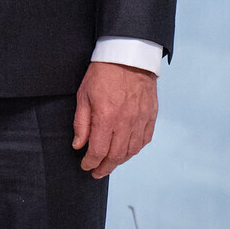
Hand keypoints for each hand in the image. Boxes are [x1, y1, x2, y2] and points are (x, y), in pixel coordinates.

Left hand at [73, 61, 158, 177]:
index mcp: (106, 117)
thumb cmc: (102, 73)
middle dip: (104, 168)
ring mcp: (140, 120)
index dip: (90, 162)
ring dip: (120, 161)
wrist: (128, 56)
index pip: (98, 150)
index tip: (85, 166)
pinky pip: (144, 140)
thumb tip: (78, 146)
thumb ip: (81, 123)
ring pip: (131, 151)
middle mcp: (125, 122)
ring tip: (110, 163)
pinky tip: (127, 151)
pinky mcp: (151, 116)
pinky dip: (135, 149)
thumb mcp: (83, 95)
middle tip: (97, 172)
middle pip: (116, 156)